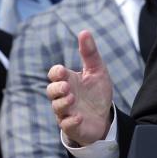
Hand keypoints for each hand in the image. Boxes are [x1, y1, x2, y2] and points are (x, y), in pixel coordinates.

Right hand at [47, 30, 113, 145]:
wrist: (105, 117)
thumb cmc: (97, 93)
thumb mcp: (97, 71)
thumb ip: (90, 53)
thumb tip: (84, 31)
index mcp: (69, 80)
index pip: (55, 74)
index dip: (56, 73)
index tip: (62, 71)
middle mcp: (64, 96)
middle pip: (51, 91)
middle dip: (56, 88)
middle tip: (67, 87)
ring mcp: (67, 112)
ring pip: (57, 107)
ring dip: (62, 103)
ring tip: (72, 98)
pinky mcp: (72, 126)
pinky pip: (66, 125)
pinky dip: (71, 121)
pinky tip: (78, 117)